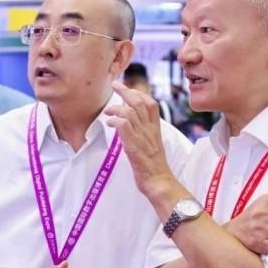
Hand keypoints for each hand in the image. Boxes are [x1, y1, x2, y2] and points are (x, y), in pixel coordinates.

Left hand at [104, 81, 175, 197]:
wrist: (160, 182)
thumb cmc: (155, 169)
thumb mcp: (153, 147)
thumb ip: (145, 136)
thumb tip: (133, 129)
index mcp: (156, 130)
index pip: (151, 104)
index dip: (140, 93)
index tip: (130, 89)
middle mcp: (150, 130)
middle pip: (140, 102)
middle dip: (126, 91)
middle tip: (115, 85)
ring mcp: (142, 138)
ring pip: (131, 111)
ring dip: (116, 107)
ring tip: (107, 111)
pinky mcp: (134, 146)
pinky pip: (124, 126)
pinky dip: (115, 120)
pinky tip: (109, 123)